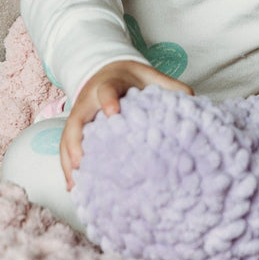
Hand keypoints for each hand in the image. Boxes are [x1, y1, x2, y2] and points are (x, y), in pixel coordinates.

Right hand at [59, 59, 192, 189]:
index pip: (107, 91)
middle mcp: (88, 102)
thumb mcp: (149, 76)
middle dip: (77, 141)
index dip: (109, 101)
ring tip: (76, 184)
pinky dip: (67, 167)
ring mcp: (79, 117)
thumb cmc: (131, 78)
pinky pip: (67, 148)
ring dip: (69, 160)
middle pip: (77, 120)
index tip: (113, 113)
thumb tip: (191, 100)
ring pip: (68, 138)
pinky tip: (73, 188)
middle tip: (81, 161)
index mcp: (108, 85)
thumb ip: (168, 86)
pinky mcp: (75, 130)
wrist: (107, 70)